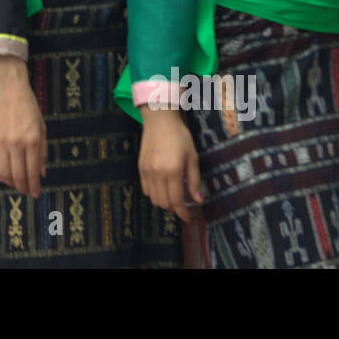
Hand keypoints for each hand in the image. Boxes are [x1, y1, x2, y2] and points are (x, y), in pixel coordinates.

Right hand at [0, 57, 45, 196]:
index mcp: (32, 140)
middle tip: (25, 191)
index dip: (34, 186)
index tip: (35, 193)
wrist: (8, 87)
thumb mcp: (41, 127)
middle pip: (17, 175)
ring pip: (3, 172)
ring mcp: (0, 141)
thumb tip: (41, 173)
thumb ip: (42, 151)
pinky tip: (2, 174)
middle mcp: (16, 143)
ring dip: (10, 182)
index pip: (32, 171)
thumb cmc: (28, 106)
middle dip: (22, 187)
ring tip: (15, 184)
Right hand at [137, 107, 202, 222]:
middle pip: (163, 203)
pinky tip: (162, 188)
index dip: (182, 213)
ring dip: (163, 202)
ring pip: (153, 198)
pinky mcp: (140, 168)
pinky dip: (154, 194)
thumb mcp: (192, 157)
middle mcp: (157, 173)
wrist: (159, 120)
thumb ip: (194, 180)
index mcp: (172, 170)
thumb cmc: (180, 136)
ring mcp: (146, 171)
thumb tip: (198, 200)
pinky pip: (145, 189)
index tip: (188, 217)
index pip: (176, 201)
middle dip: (174, 209)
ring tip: (172, 197)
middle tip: (182, 205)